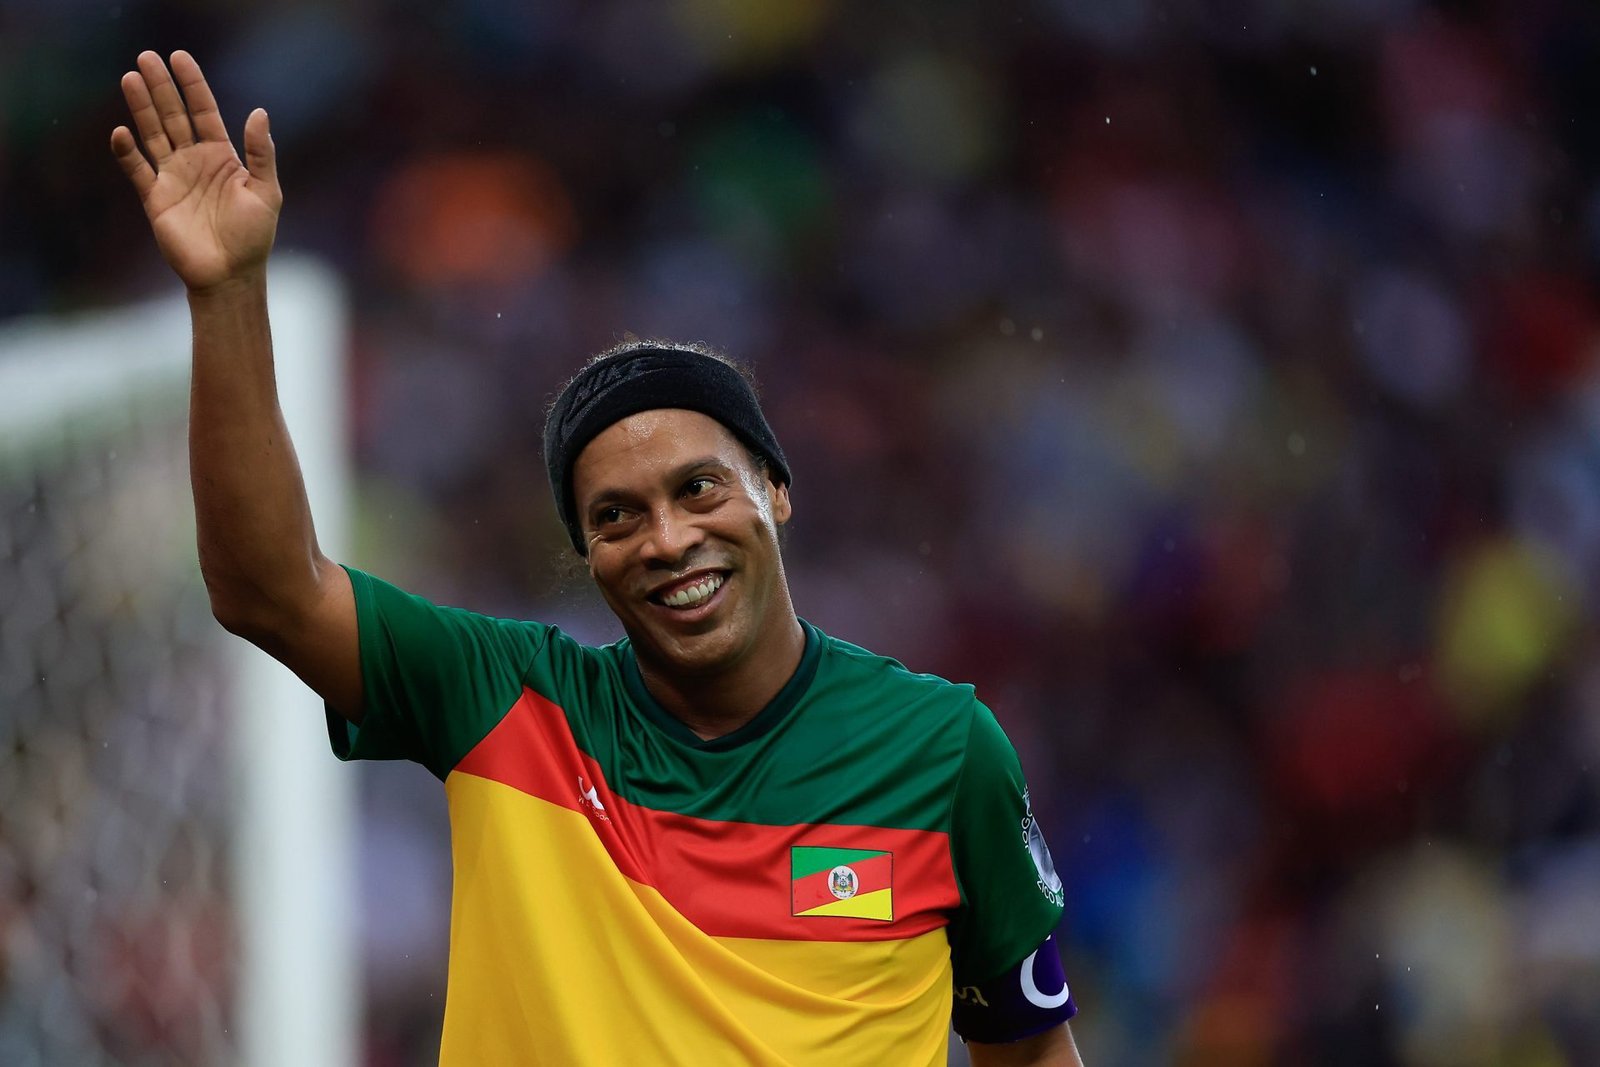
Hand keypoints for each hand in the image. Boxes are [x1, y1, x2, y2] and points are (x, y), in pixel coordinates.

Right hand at [111, 50, 280, 292]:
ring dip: (141, 108)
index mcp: (222, 156)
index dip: (193, 84)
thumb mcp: (267, 192)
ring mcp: (173, 177)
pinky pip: (137, 169)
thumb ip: (261, 154)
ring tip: (130, 78)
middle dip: (161, 87)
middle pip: (174, 115)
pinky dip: (128, 152)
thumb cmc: (254, 237)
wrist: (230, 275)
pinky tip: (122, 132)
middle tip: (146, 57)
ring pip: (154, 134)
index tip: (180, 57)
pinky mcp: (155, 198)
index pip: (204, 111)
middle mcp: (195, 161)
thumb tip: (259, 112)